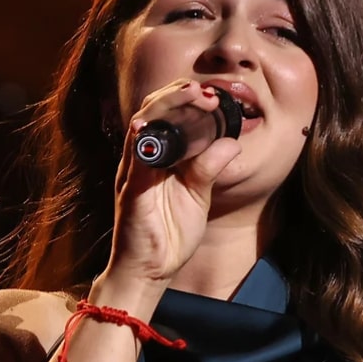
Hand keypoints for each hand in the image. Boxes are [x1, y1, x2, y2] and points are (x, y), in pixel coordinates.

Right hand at [99, 79, 241, 294]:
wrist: (149, 271)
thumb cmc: (170, 233)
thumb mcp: (198, 196)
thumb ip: (210, 168)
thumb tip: (232, 143)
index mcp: (159, 157)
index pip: (164, 113)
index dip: (184, 97)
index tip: (211, 93)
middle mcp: (142, 159)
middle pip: (151, 111)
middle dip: (176, 94)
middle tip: (204, 90)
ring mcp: (133, 173)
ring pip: (142, 125)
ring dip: (165, 106)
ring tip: (190, 95)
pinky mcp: (131, 192)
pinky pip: (134, 160)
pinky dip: (142, 141)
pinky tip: (150, 126)